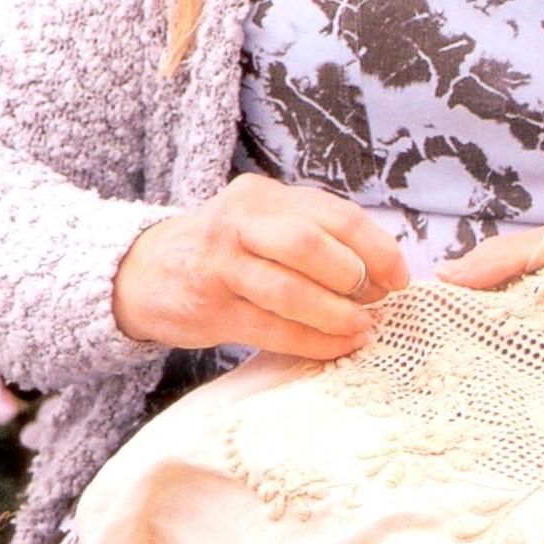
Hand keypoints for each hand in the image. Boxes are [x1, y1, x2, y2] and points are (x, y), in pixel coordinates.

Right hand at [113, 174, 409, 359]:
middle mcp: (242, 222)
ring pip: (289, 289)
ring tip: (362, 329)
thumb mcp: (264, 225)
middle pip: (310, 244)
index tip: (399, 277)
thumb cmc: (225, 250)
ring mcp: (221, 264)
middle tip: (377, 302)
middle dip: (354, 276)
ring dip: (335, 314)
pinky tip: (335, 346)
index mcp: (267, 197)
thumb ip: (314, 237)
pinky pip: (270, 327)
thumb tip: (381, 272)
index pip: (335, 213)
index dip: (376, 247)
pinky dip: (310, 340)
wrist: (144, 271)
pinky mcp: (210, 307)